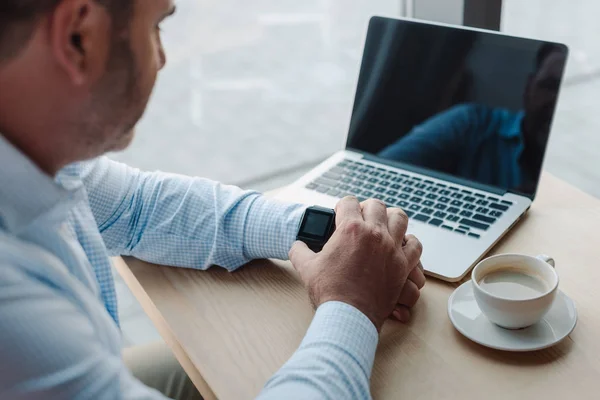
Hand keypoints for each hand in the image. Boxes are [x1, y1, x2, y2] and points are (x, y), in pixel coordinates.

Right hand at [289, 197, 423, 330]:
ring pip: (400, 218)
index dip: (342, 206)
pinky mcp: (403, 265)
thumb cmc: (329, 292)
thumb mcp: (306, 267)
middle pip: (376, 205)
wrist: (348, 316)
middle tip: (361, 218)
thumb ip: (299, 251)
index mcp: (350, 229)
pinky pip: (415, 245)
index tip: (341, 215)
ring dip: (391, 219)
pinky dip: (409, 243)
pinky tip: (401, 246)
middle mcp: (374, 233)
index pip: (348, 202)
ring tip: (384, 226)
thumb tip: (296, 245)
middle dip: (366, 208)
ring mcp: (391, 248)